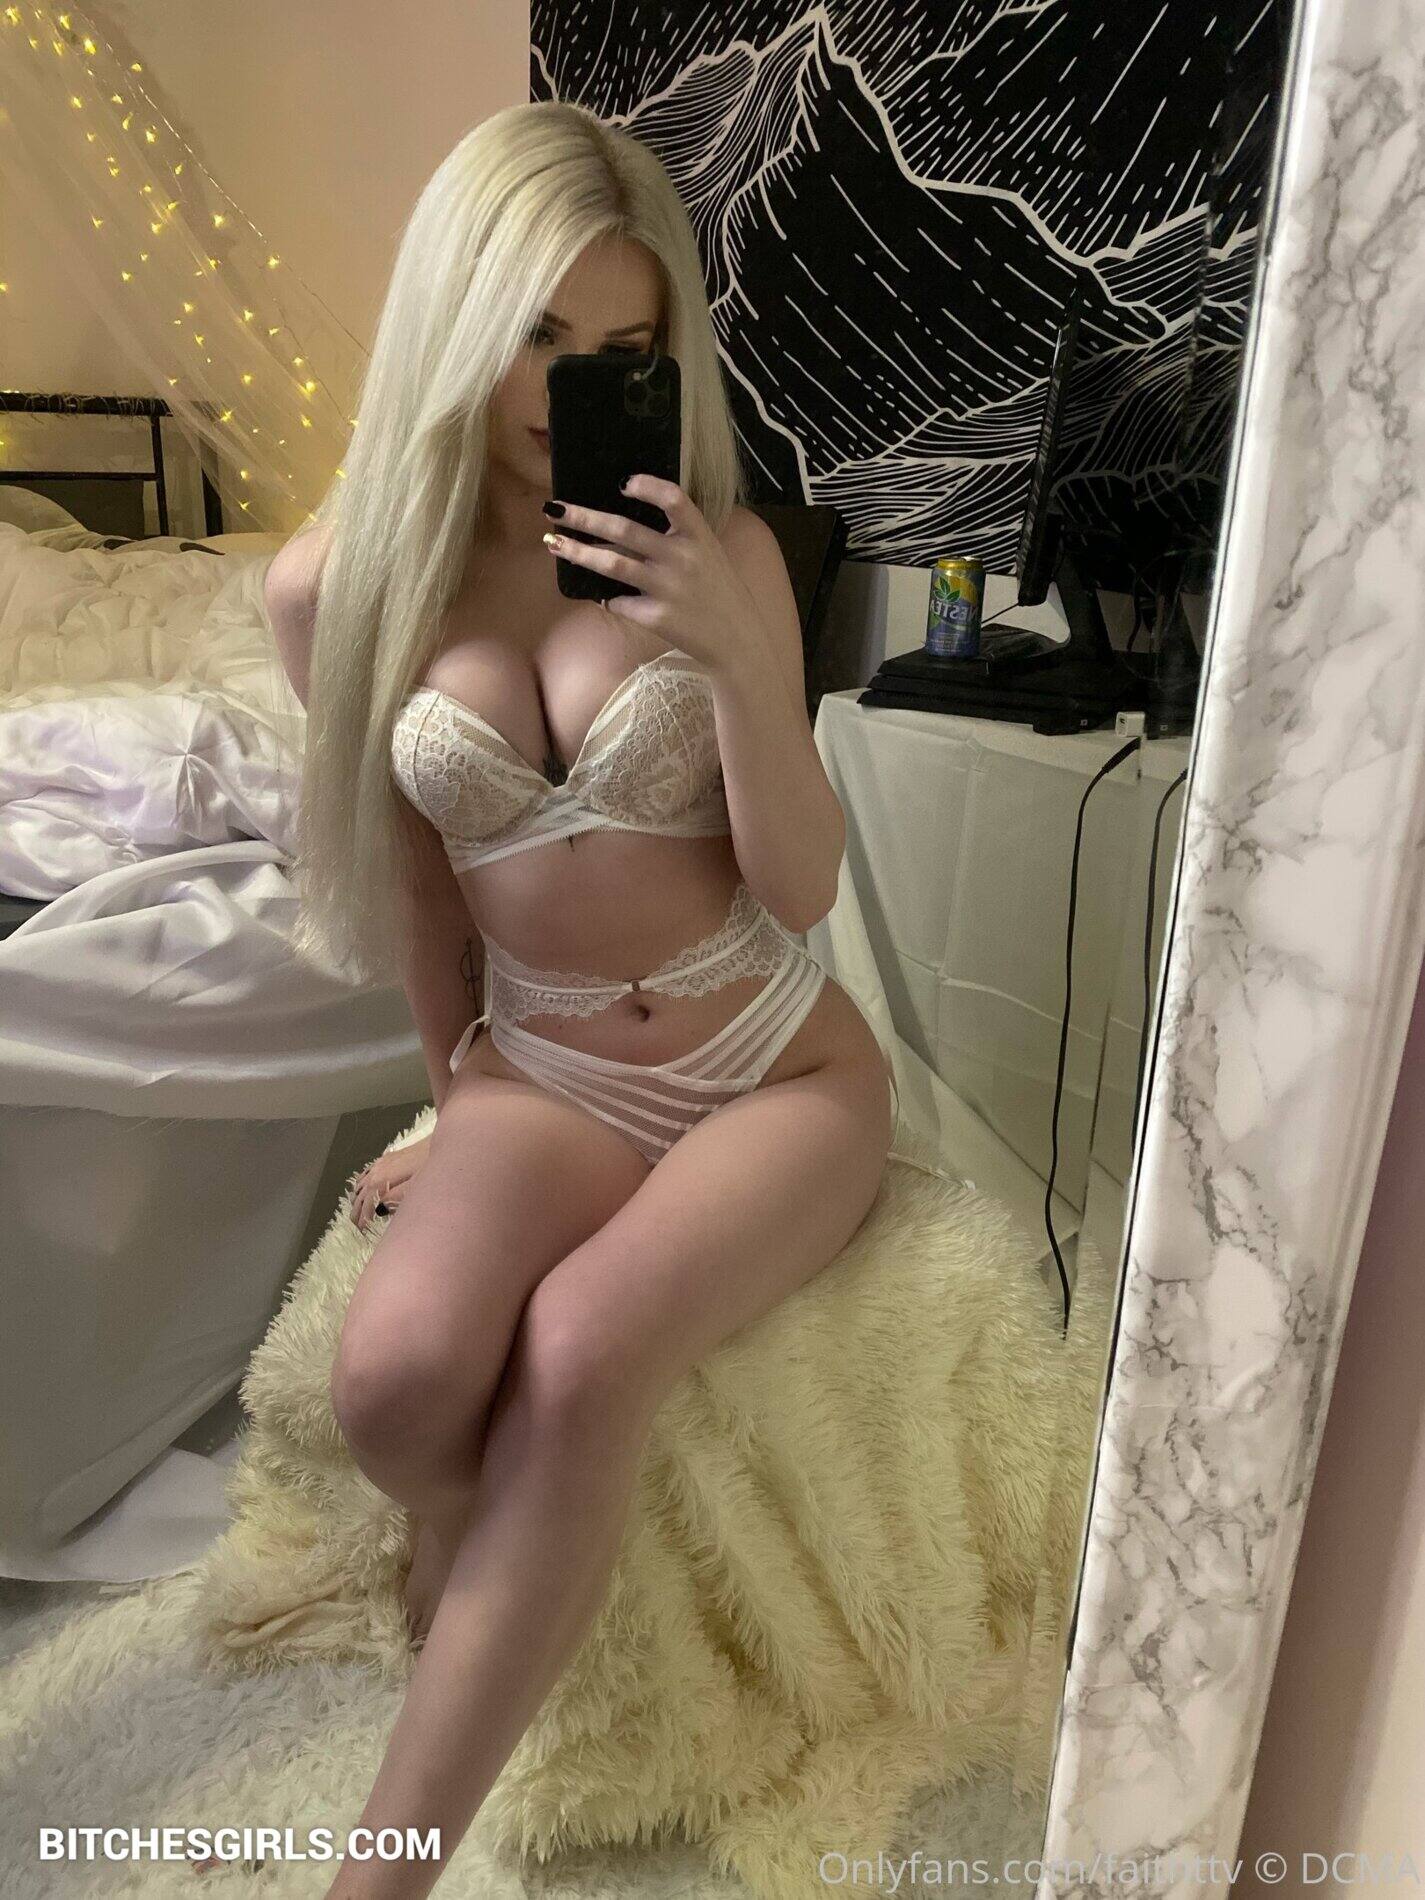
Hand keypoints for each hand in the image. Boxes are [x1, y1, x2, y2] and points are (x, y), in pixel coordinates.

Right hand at [350, 1133, 431, 1233]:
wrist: (447, 1143)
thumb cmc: (432, 1167)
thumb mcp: (416, 1187)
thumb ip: (396, 1199)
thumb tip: (380, 1210)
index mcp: (382, 1178)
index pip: (366, 1202)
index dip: (364, 1217)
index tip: (364, 1230)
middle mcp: (378, 1169)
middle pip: (361, 1193)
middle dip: (358, 1211)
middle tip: (360, 1227)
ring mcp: (382, 1162)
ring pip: (362, 1183)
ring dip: (358, 1199)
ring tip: (360, 1214)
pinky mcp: (389, 1158)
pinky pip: (367, 1173)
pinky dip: (362, 1184)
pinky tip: (364, 1191)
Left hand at [541, 474, 756, 674]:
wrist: (737, 639)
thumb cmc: (719, 591)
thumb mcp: (709, 553)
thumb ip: (679, 534)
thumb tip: (626, 519)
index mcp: (699, 536)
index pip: (673, 499)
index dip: (647, 486)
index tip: (623, 483)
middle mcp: (682, 558)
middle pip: (624, 530)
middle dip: (584, 517)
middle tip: (554, 509)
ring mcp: (667, 589)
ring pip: (612, 564)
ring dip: (578, 552)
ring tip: (554, 543)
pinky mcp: (655, 617)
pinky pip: (619, 601)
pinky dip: (606, 597)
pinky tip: (599, 594)